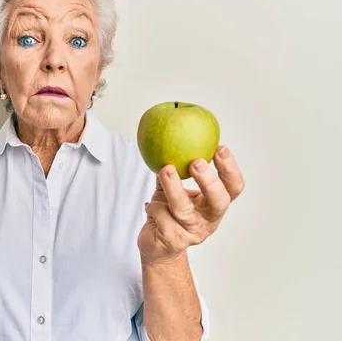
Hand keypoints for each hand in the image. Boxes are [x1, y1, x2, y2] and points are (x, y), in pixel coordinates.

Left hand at [137, 145, 244, 264]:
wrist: (155, 246)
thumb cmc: (167, 213)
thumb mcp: (172, 189)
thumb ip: (174, 170)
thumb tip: (169, 138)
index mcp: (214, 205)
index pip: (233, 188)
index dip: (230, 169)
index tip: (220, 148)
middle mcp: (208, 220)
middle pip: (219, 201)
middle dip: (209, 180)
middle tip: (196, 162)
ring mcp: (192, 234)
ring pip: (184, 209)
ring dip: (174, 187)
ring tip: (165, 170)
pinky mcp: (174, 242)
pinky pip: (163, 218)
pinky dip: (154, 207)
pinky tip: (150, 205)